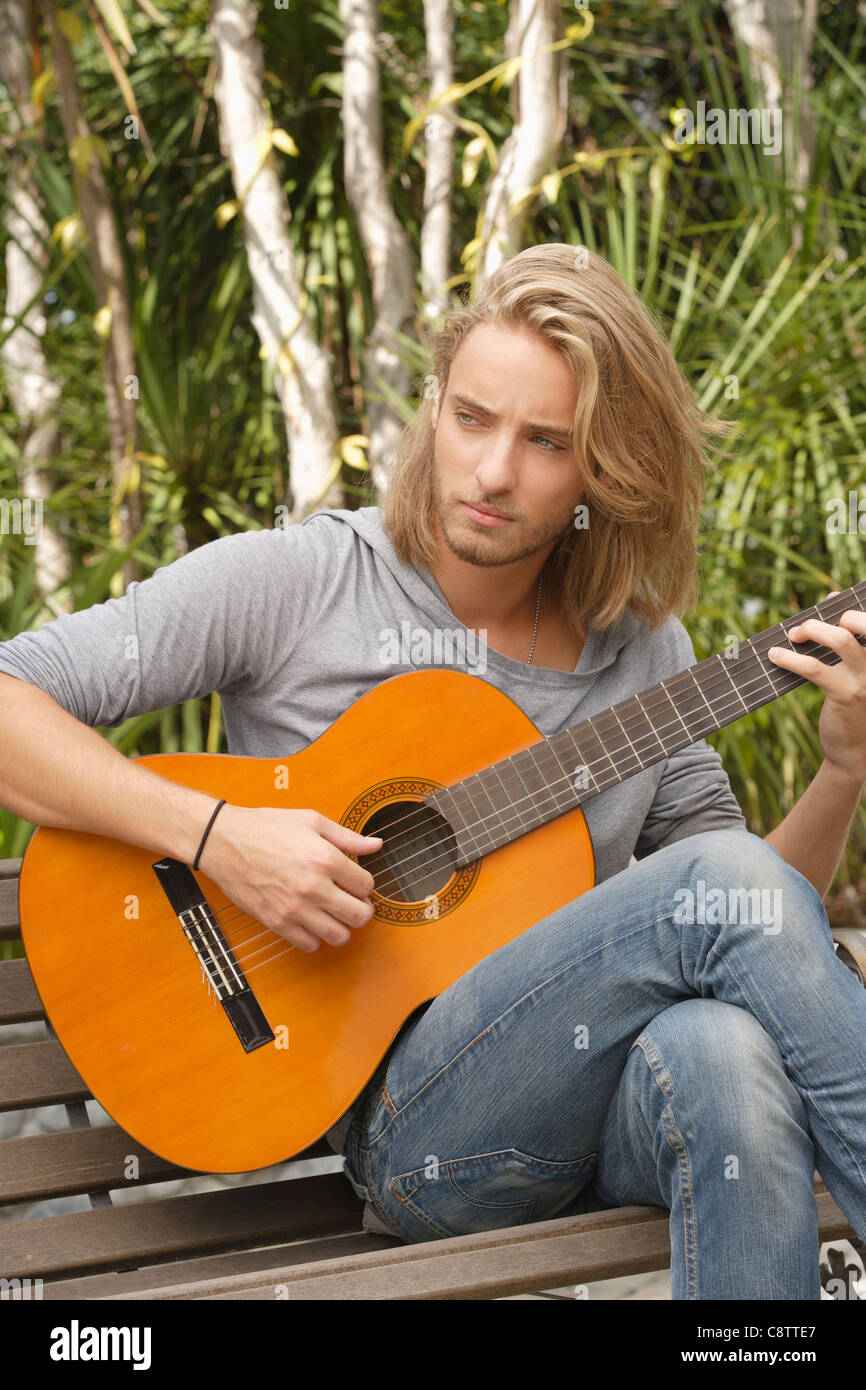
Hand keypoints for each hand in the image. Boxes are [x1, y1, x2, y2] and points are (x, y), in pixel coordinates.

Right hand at [199, 804, 382, 951]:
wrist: (224, 842)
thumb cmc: (266, 827)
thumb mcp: (311, 821)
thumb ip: (347, 837)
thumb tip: (376, 845)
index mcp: (324, 858)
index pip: (366, 885)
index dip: (364, 883)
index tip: (354, 881)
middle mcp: (313, 887)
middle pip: (359, 916)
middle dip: (361, 909)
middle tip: (352, 901)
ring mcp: (294, 908)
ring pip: (339, 936)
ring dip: (342, 926)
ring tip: (333, 913)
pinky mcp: (276, 922)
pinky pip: (309, 945)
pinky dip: (315, 937)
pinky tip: (311, 920)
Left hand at [767, 590, 865, 787]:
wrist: (854, 750)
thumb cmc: (852, 706)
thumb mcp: (856, 674)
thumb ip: (846, 644)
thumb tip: (830, 604)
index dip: (848, 605)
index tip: (829, 602)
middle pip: (860, 623)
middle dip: (831, 617)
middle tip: (806, 629)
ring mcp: (865, 678)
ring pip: (840, 640)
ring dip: (811, 631)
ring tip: (792, 637)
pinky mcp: (845, 694)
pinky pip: (815, 668)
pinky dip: (790, 658)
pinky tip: (775, 656)